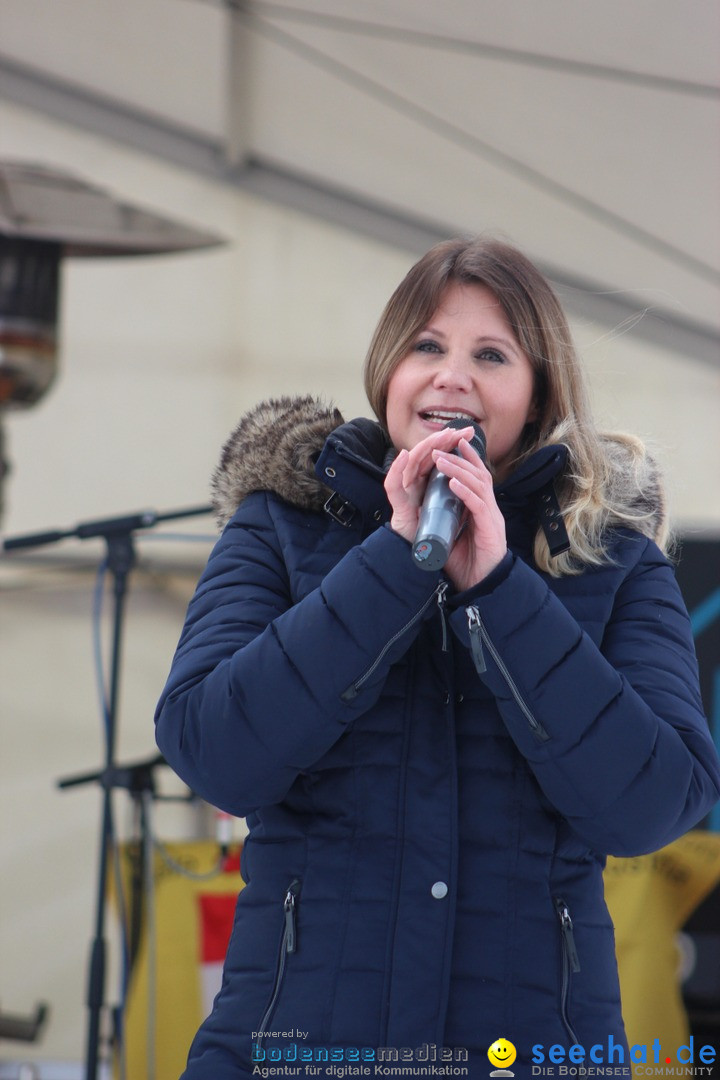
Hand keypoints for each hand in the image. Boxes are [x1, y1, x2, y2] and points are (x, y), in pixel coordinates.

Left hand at [384, 427, 506, 589]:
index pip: (477, 476)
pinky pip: (479, 505)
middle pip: (479, 474)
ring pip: (478, 485)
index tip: (452, 444)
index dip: (467, 458)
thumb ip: (443, 520)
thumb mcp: (450, 536)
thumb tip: (422, 507)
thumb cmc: (466, 565)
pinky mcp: (491, 530)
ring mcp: (492, 518)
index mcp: (481, 509)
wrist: (481, 588)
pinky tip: (452, 484)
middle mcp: (489, 509)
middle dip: (459, 459)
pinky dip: (465, 492)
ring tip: (441, 462)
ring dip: (458, 471)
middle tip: (439, 450)